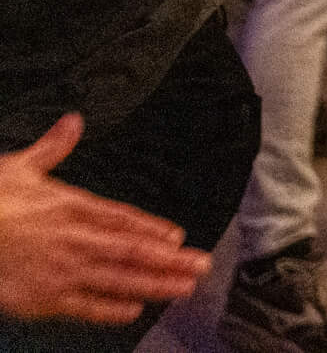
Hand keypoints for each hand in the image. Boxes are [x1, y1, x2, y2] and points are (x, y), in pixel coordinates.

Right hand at [0, 115, 210, 325]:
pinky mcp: (43, 299)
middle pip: (132, 251)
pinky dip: (111, 310)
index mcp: (70, 208)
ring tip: (184, 287)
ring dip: (155, 283)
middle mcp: (74, 240)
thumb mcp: (19, 168)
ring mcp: (62, 272)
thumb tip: (73, 122)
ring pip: (118, 279)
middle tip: (201, 265)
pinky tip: (133, 311)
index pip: (122, 219)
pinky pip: (85, 307)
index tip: (178, 237)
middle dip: (170, 260)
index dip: (153, 229)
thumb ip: (52, 148)